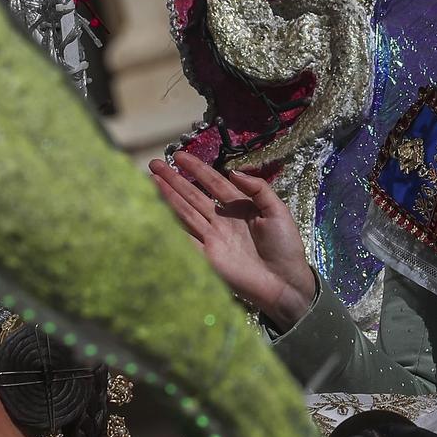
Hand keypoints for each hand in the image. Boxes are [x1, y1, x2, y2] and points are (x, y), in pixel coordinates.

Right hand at [149, 153, 316, 331]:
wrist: (284, 281)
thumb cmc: (284, 245)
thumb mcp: (278, 211)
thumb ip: (258, 189)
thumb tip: (233, 172)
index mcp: (239, 206)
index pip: (213, 182)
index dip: (197, 169)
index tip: (179, 156)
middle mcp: (221, 219)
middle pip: (193, 195)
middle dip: (174, 180)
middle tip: (154, 164)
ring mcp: (211, 237)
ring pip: (185, 212)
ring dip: (168, 196)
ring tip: (151, 180)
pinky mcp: (206, 256)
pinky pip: (184, 237)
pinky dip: (171, 225)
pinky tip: (157, 211)